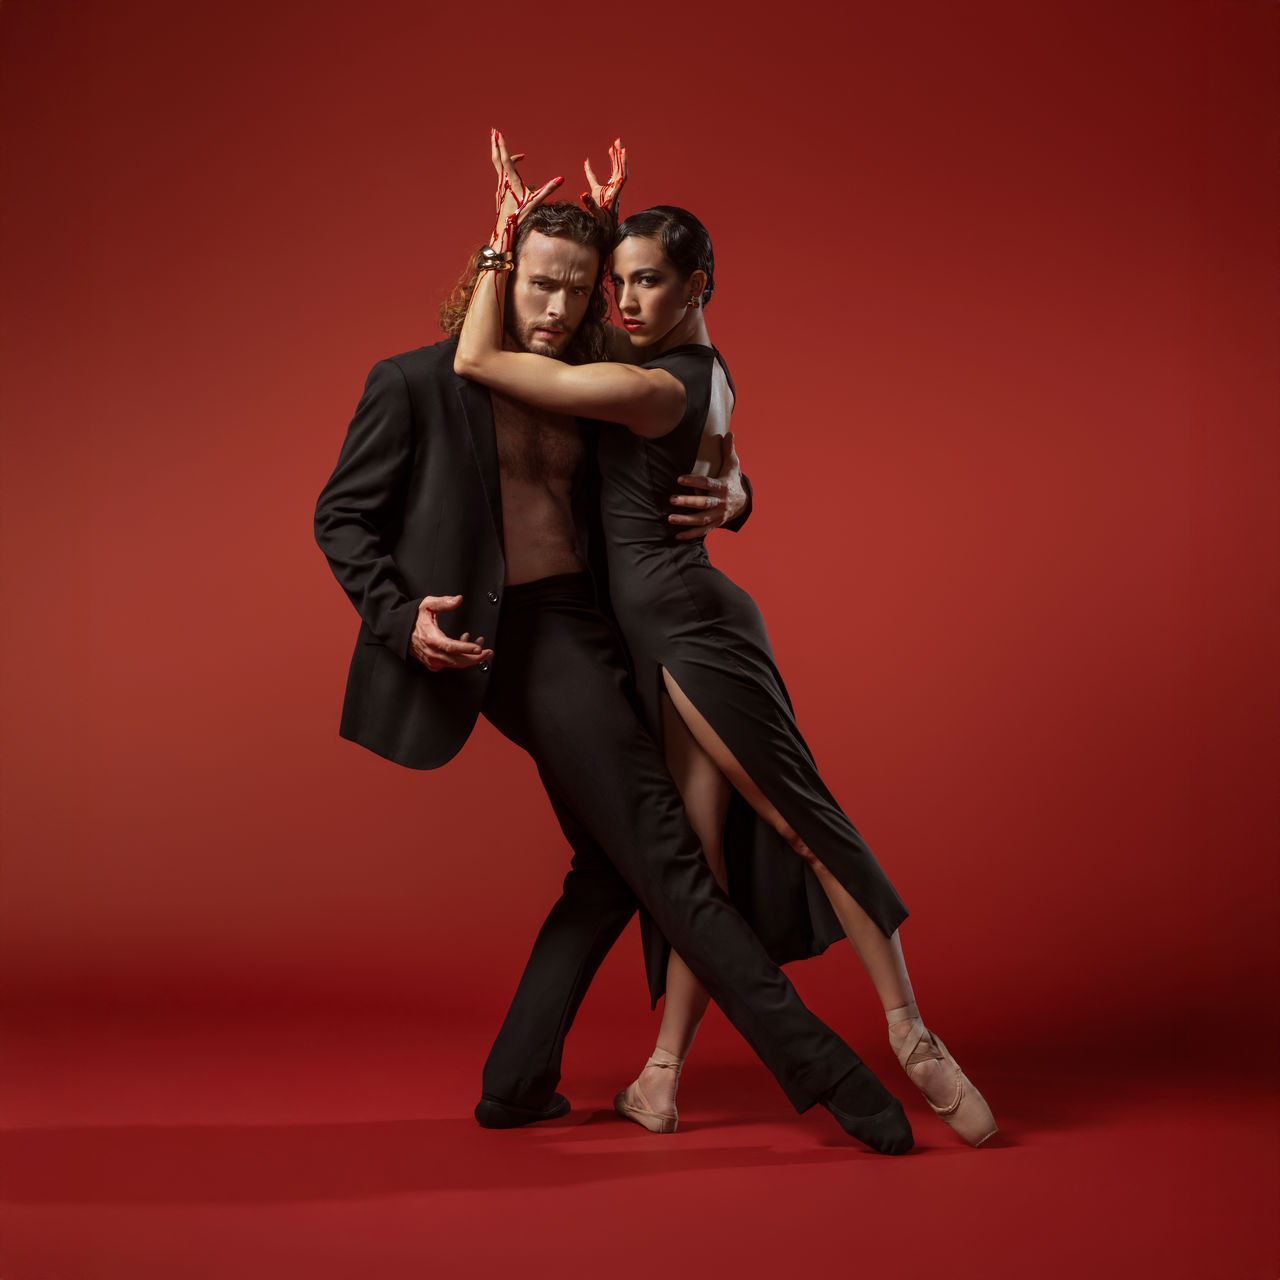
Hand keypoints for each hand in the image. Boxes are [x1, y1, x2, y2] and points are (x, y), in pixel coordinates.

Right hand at [410, 595, 492, 671]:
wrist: (400, 630)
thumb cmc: (413, 618)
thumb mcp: (427, 605)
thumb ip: (444, 602)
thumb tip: (458, 599)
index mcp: (431, 639)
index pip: (451, 647)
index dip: (466, 648)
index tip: (479, 648)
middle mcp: (432, 653)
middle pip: (457, 660)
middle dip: (476, 658)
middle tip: (489, 653)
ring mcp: (432, 660)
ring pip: (456, 664)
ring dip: (471, 657)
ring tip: (481, 647)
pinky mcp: (433, 664)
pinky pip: (451, 663)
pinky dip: (461, 657)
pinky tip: (466, 646)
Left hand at [490, 128, 562, 250]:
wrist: (505, 228)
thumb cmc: (520, 214)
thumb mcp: (536, 201)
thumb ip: (548, 188)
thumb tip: (561, 179)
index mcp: (511, 180)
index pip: (506, 158)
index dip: (502, 145)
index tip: (498, 133)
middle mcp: (502, 181)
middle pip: (497, 158)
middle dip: (495, 144)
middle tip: (493, 131)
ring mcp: (499, 186)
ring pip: (500, 167)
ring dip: (505, 157)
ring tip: (520, 156)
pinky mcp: (500, 192)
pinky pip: (504, 177)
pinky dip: (509, 171)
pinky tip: (518, 178)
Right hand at [582, 137, 627, 230]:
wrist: (606, 235)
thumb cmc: (602, 227)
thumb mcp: (596, 216)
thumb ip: (590, 205)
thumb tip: (583, 194)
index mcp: (614, 195)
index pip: (621, 176)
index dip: (622, 163)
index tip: (622, 151)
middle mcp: (615, 191)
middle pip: (620, 169)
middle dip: (619, 155)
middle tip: (617, 140)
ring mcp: (611, 191)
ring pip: (615, 172)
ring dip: (614, 159)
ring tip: (612, 146)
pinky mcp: (605, 193)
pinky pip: (603, 178)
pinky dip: (597, 170)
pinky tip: (587, 163)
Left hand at [668, 432, 745, 540]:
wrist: (744, 502)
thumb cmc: (733, 481)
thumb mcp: (733, 465)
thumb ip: (728, 450)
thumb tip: (729, 433)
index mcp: (723, 487)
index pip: (707, 483)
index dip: (694, 481)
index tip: (679, 479)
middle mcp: (721, 503)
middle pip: (704, 503)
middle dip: (688, 502)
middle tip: (671, 499)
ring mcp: (718, 515)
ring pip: (701, 519)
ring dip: (685, 520)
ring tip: (669, 518)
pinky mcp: (715, 524)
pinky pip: (702, 531)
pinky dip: (690, 535)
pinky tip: (677, 535)